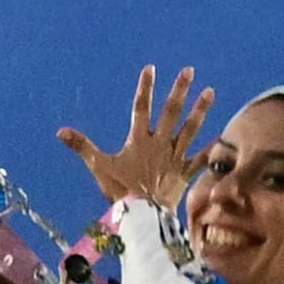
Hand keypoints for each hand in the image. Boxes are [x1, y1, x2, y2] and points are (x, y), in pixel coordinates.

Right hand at [55, 63, 215, 213]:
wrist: (143, 215)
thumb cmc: (119, 191)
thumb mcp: (98, 167)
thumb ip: (81, 146)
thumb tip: (60, 131)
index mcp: (139, 140)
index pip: (141, 108)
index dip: (145, 88)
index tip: (151, 68)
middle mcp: (159, 144)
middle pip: (171, 112)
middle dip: (179, 90)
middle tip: (189, 71)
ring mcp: (174, 158)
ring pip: (190, 129)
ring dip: (200, 110)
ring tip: (210, 92)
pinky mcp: (184, 174)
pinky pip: (201, 160)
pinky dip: (211, 150)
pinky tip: (223, 138)